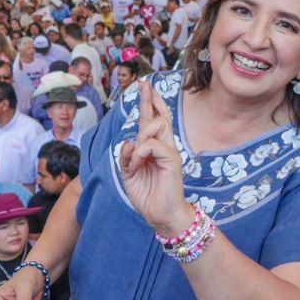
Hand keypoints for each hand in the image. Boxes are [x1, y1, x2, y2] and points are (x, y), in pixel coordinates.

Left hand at [117, 80, 188, 236]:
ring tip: (135, 158)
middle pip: (160, 117)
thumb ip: (126, 157)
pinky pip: (152, 146)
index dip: (150, 104)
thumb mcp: (129, 174)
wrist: (160, 216)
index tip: (145, 87)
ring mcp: (170, 153)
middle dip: (150, 99)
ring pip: (158, 126)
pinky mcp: (172, 161)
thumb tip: (128, 141)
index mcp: (155, 149)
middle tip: (144, 83)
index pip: (154, 121)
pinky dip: (139, 153)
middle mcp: (165, 147)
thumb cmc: (147, 196)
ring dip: (141, 137)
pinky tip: (136, 166)